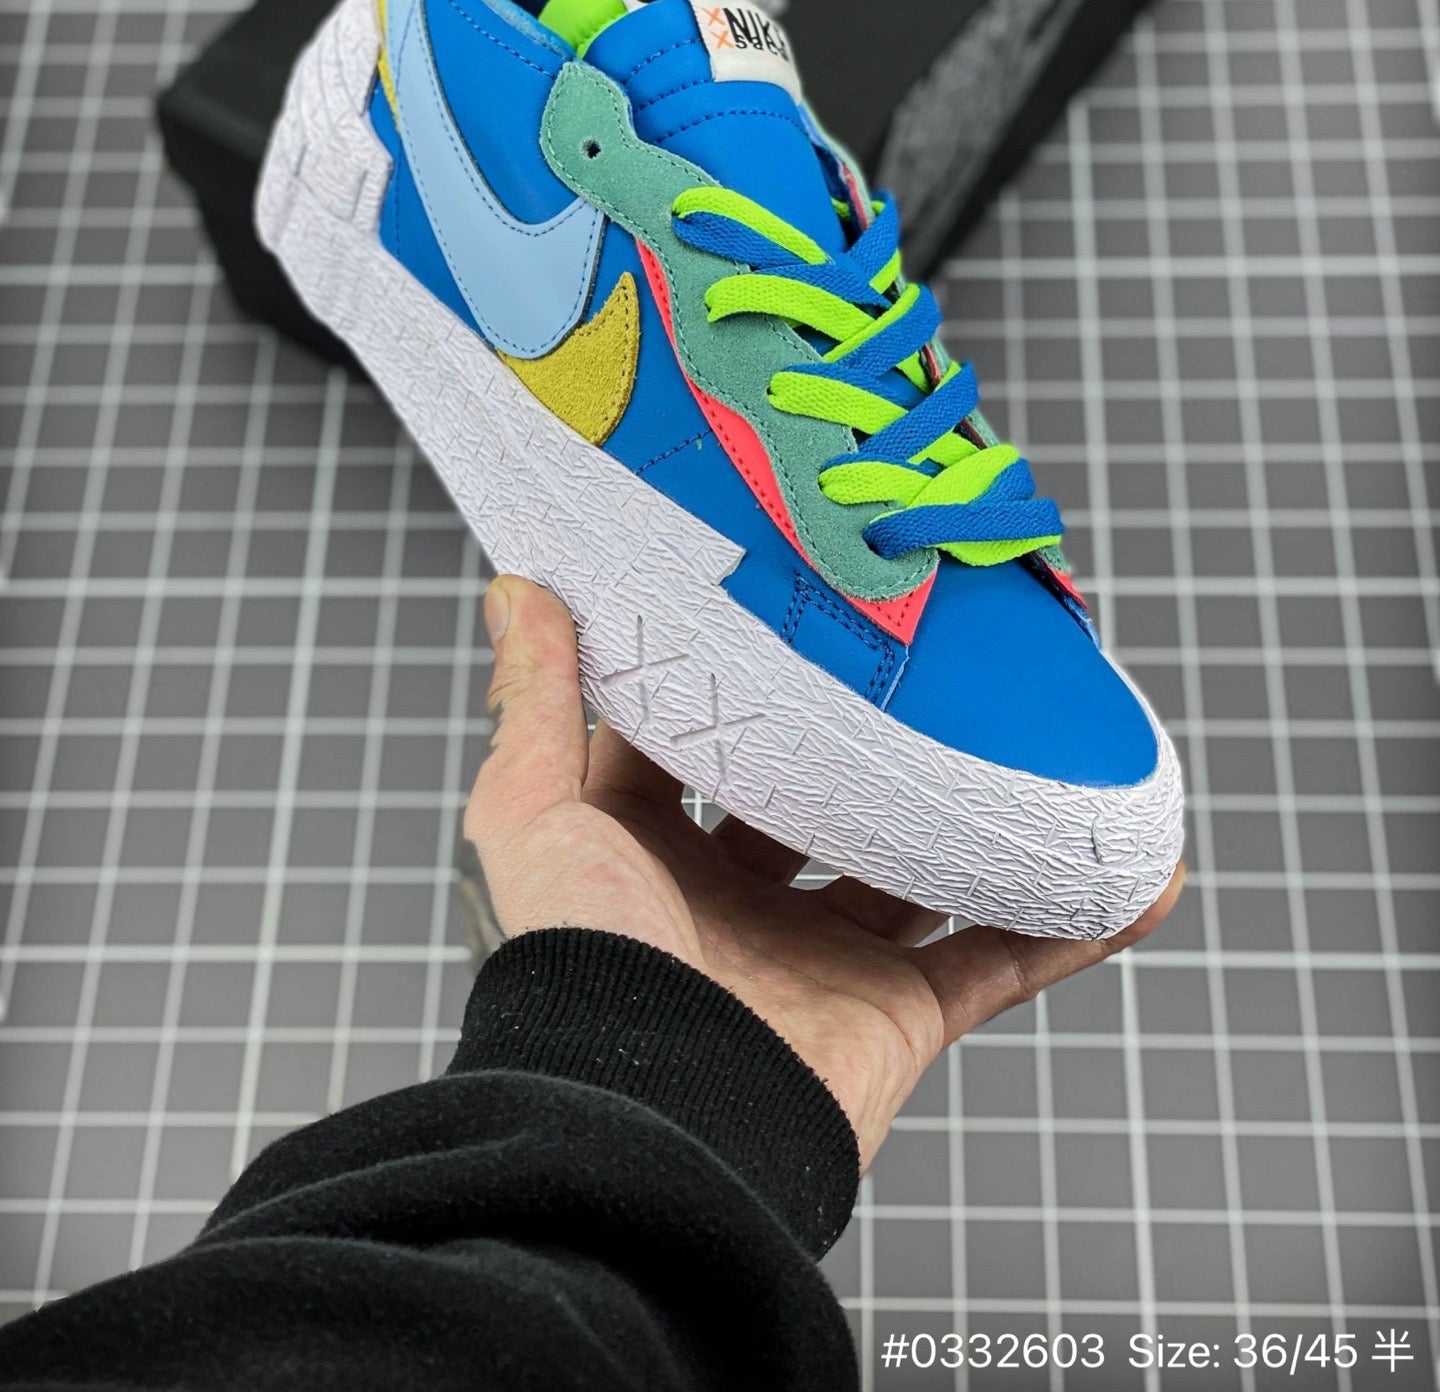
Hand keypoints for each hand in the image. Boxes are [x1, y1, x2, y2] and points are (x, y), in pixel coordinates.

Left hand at [465, 576, 1183, 1168]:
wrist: (647, 1129)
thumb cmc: (576, 972)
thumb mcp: (534, 817)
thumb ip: (536, 705)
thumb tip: (517, 585)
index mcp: (653, 855)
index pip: (705, 747)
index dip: (742, 680)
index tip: (794, 607)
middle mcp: (741, 904)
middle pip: (825, 800)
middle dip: (872, 739)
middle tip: (931, 656)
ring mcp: (826, 959)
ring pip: (925, 867)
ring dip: (983, 815)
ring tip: (1042, 740)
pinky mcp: (897, 1014)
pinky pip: (1004, 959)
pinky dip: (1071, 922)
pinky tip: (1132, 875)